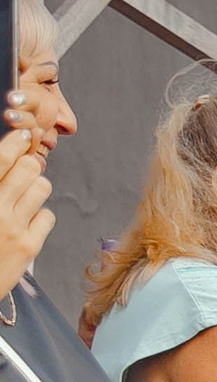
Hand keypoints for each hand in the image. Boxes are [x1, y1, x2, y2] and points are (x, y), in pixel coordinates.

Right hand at [0, 127, 56, 294]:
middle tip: (25, 168)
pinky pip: (47, 216)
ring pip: (42, 188)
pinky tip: (25, 222)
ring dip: (35, 188)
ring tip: (22, 197)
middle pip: (28, 168)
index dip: (16, 142)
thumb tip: (7, 158)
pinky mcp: (28, 247)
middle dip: (29, 165)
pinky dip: (39, 216)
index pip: (1, 159)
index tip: (23, 135)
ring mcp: (11, 227)